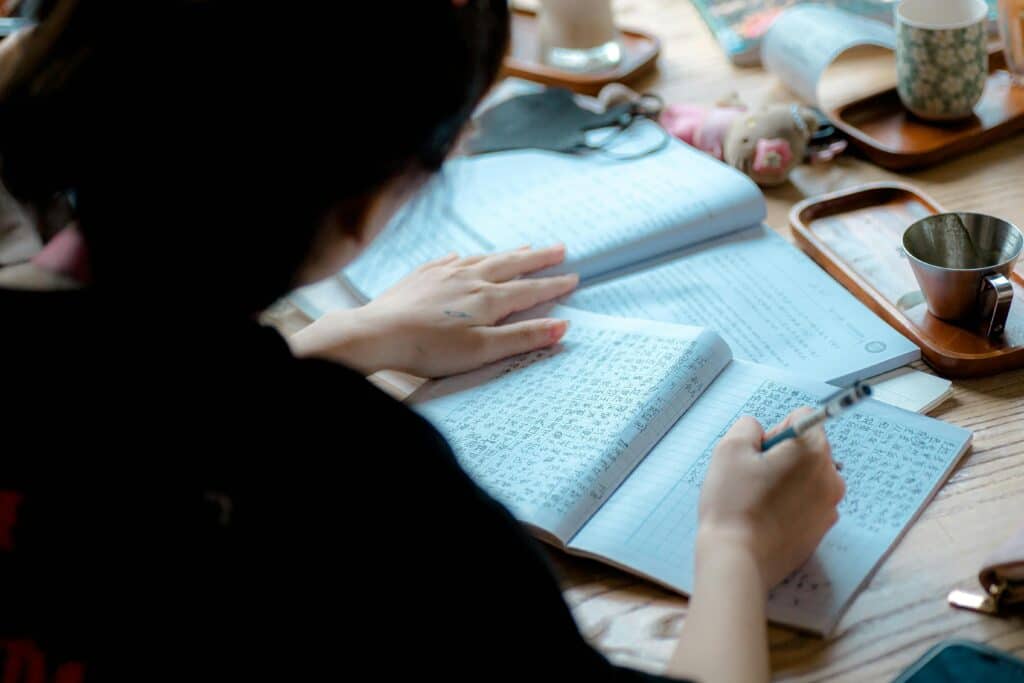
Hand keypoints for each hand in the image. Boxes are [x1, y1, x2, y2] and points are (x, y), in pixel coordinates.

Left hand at [288, 245, 578, 376]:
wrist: (378, 333)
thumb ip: (523, 337)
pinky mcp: (421, 276)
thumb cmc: (430, 349)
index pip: (529, 289)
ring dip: (505, 254)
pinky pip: (448, 261)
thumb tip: (563, 326)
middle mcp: (469, 279)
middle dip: (537, 258)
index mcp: (488, 299)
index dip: (553, 284)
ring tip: (523, 248)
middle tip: (559, 248)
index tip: (573, 277)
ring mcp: (443, 274)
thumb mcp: (483, 350)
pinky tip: (462, 257)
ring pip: (482, 259)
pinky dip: (463, 258)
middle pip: (510, 264)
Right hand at [696, 408, 844, 590]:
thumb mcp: (729, 449)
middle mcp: (831, 477)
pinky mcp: (821, 530)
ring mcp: (829, 507)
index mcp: (813, 451)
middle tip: (753, 477)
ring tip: (757, 500)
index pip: (801, 418)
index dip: (774, 431)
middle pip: (807, 449)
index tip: (758, 454)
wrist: (738, 559)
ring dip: (785, 481)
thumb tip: (760, 431)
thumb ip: (749, 426)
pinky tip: (766, 518)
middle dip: (781, 456)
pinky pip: (806, 503)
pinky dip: (789, 504)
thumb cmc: (733, 503)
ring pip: (805, 477)